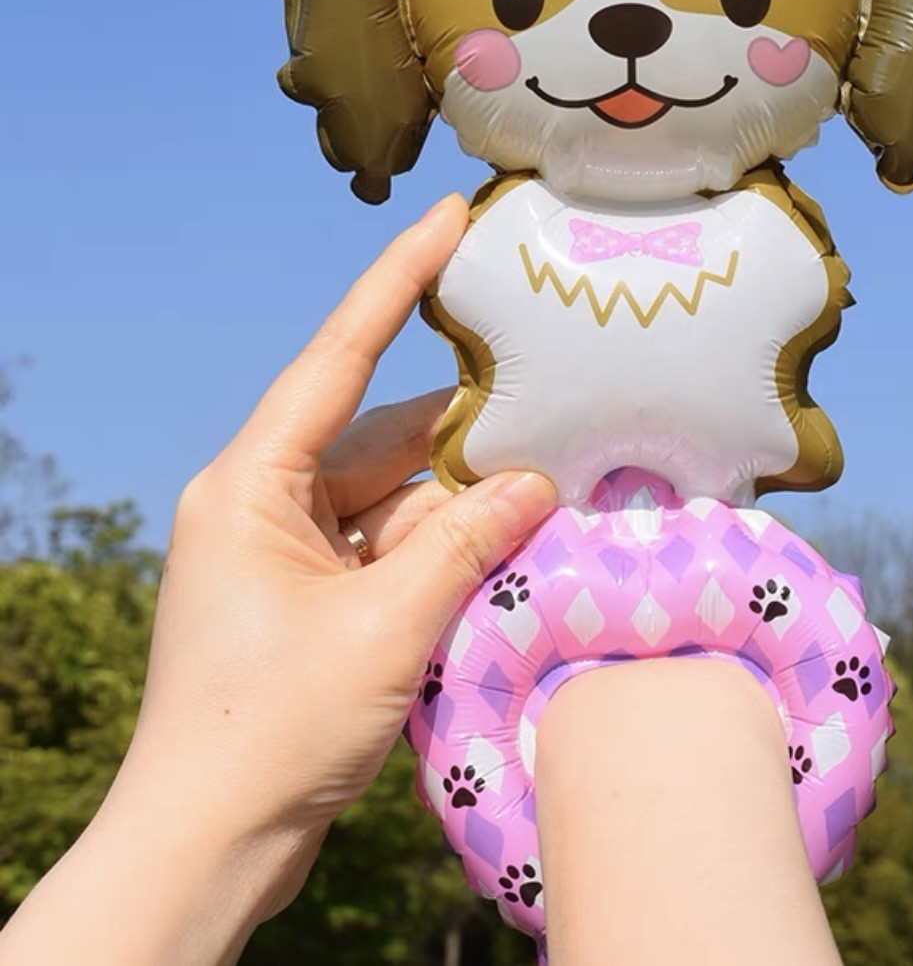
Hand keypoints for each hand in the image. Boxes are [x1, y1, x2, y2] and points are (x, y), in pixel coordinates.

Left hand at [0, 196, 555, 965]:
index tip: (447, 218)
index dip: (396, 282)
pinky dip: (446, 552)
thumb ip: (463, 543)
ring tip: (546, 499)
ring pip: (397, 499)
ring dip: (463, 508)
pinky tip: (506, 558)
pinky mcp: (312, 600)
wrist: (207, 845)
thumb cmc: (268, 729)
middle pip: (382, 439)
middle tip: (552, 407)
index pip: (338, 358)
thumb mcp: (382, 626)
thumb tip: (534, 484)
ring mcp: (288, 554)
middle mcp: (265, 503)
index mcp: (251, 484)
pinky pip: (392, 549)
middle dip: (464, 436)